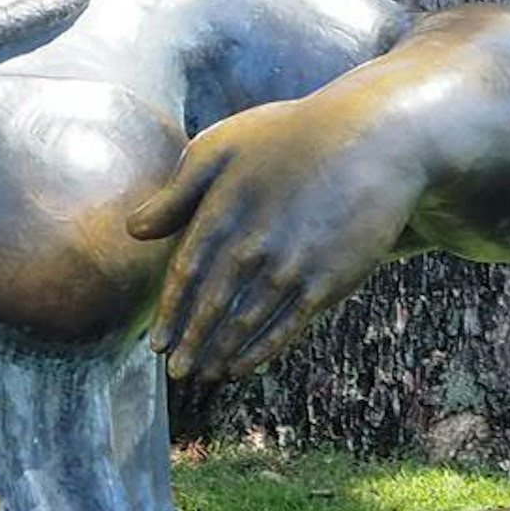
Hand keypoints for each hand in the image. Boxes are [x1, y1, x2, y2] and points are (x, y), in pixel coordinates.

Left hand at [128, 94, 426, 384]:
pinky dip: (260, 351)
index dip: (169, 313)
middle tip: (176, 371)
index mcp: (222, 211)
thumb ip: (178, 191)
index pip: (185, 275)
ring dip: (220, 354)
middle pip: (211, 307)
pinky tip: (242, 367)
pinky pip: (286, 327)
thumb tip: (135, 229)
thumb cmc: (291, 136)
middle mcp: (253, 245)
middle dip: (190, 344)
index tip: (156, 342)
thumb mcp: (223, 146)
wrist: (374, 139)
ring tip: (204, 374)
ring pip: (245, 324)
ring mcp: (292, 266)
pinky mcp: (328, 280)